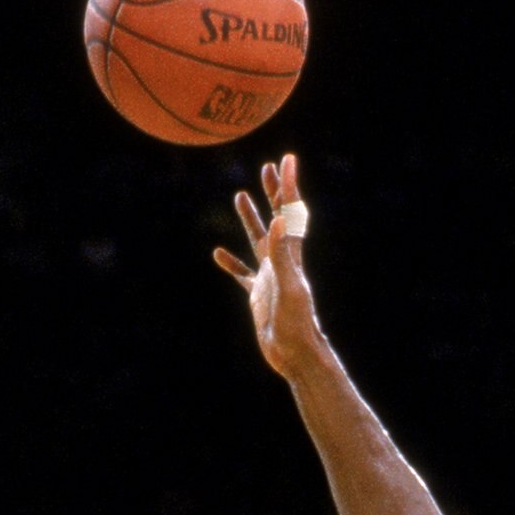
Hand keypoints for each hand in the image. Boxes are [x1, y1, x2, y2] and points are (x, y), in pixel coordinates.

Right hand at [212, 153, 326, 376]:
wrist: (294, 354)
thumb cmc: (295, 323)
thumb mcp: (287, 287)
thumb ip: (281, 256)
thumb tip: (276, 221)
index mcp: (291, 255)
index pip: (289, 212)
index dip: (287, 185)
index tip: (286, 159)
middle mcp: (282, 261)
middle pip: (277, 219)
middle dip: (272, 192)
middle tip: (267, 167)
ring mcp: (270, 277)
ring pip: (258, 241)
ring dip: (251, 219)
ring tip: (240, 197)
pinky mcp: (259, 294)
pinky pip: (243, 274)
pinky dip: (231, 263)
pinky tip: (218, 254)